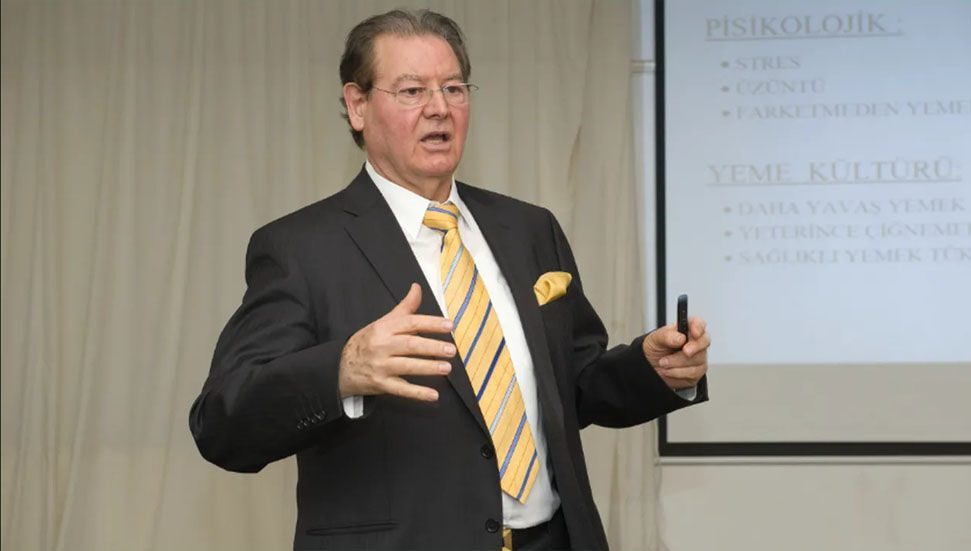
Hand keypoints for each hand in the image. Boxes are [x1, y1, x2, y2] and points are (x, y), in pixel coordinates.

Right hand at [339, 283, 455, 400]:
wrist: (339, 366)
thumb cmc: (366, 342)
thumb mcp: (382, 323)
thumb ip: (404, 308)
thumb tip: (417, 288)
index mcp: (384, 329)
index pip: (410, 323)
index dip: (431, 323)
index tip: (448, 325)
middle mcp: (382, 346)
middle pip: (410, 345)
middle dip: (432, 347)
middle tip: (451, 349)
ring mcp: (380, 366)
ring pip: (407, 366)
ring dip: (428, 368)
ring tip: (447, 368)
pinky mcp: (380, 384)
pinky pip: (401, 389)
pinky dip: (417, 393)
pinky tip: (433, 395)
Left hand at [642, 316, 709, 389]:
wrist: (652, 367)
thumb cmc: (656, 348)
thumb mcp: (655, 339)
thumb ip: (667, 336)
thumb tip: (680, 338)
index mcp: (686, 328)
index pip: (698, 322)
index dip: (699, 326)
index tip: (694, 333)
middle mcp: (695, 341)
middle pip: (705, 341)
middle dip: (694, 347)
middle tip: (685, 351)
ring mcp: (699, 356)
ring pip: (697, 359)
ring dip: (677, 362)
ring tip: (663, 362)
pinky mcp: (697, 371)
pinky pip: (693, 373)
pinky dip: (678, 372)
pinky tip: (669, 370)